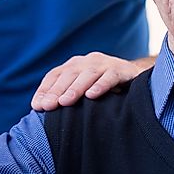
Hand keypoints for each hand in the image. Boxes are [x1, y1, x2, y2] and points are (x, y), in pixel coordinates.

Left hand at [31, 52, 146, 110]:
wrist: (137, 77)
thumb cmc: (104, 89)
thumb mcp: (84, 91)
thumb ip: (67, 98)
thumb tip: (42, 112)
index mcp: (75, 66)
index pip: (55, 75)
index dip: (45, 90)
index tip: (37, 106)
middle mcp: (88, 61)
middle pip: (69, 75)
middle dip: (57, 91)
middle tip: (48, 106)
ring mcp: (105, 63)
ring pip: (87, 74)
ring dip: (75, 88)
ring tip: (65, 102)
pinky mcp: (122, 69)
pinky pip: (110, 76)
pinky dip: (101, 85)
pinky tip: (92, 95)